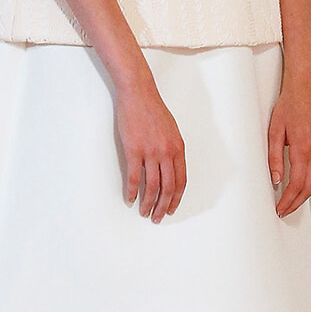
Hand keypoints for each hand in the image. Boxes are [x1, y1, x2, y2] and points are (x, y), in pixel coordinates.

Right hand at [114, 76, 186, 222]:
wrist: (138, 94)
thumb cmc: (153, 110)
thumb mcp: (171, 130)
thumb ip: (172, 149)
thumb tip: (170, 167)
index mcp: (178, 149)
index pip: (180, 181)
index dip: (176, 198)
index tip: (171, 208)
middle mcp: (167, 153)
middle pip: (168, 187)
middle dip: (163, 206)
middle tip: (158, 217)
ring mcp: (150, 152)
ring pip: (152, 186)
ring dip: (148, 203)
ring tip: (144, 212)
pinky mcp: (134, 150)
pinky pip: (134, 177)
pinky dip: (132, 191)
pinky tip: (130, 198)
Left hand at [268, 73, 310, 216]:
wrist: (306, 90)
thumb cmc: (288, 107)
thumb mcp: (274, 132)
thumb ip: (275, 158)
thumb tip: (276, 180)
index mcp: (303, 149)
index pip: (297, 184)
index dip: (288, 200)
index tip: (279, 209)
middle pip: (309, 188)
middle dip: (296, 203)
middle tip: (282, 212)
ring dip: (302, 195)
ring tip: (287, 203)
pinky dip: (307, 184)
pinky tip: (296, 187)